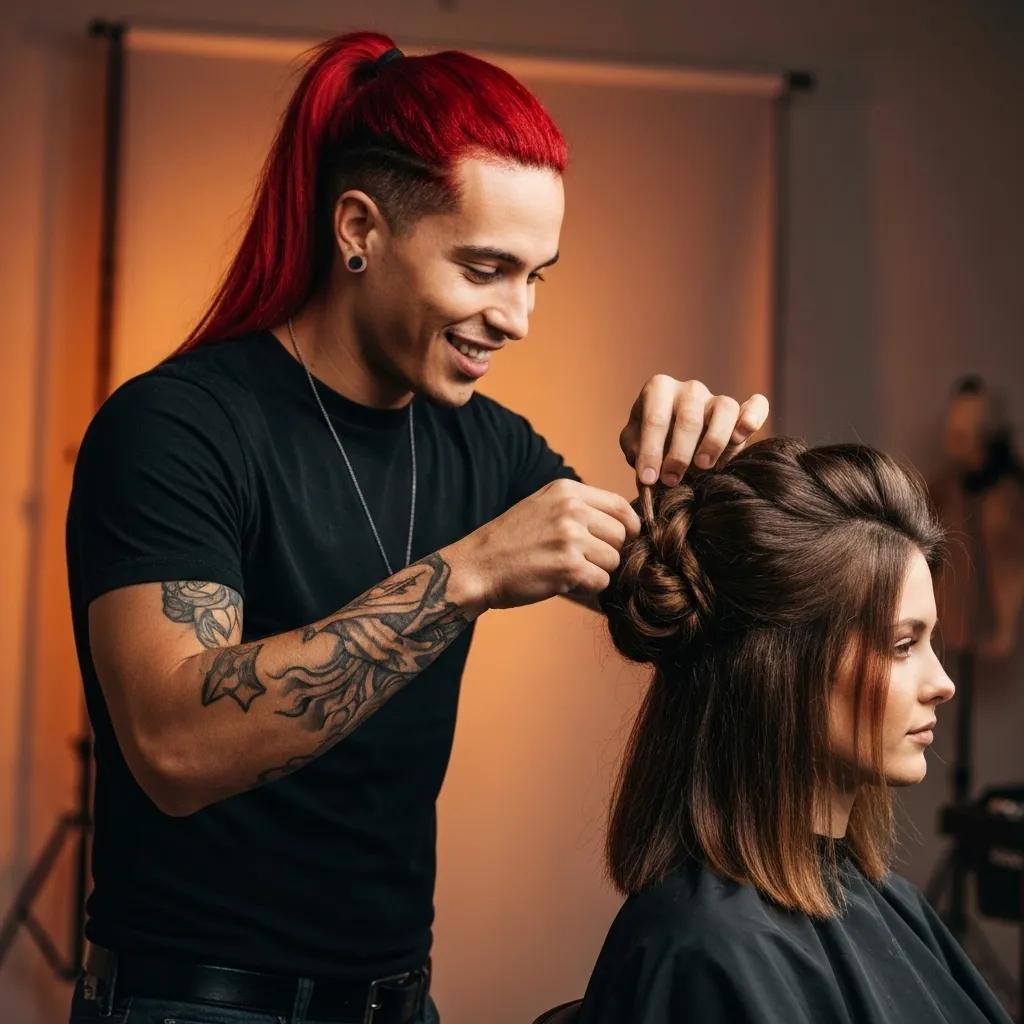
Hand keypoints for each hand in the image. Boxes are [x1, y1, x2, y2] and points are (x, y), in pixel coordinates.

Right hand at [447, 479, 640, 610]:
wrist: (476, 566)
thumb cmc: (509, 541)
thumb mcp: (542, 505)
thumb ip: (579, 507)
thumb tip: (625, 521)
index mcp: (567, 491)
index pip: (620, 505)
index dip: (628, 526)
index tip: (621, 539)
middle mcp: (571, 510)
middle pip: (621, 535)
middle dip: (608, 552)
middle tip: (580, 560)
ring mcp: (570, 538)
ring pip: (614, 561)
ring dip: (596, 571)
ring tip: (566, 570)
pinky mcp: (569, 568)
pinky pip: (601, 582)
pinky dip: (586, 588)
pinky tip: (562, 582)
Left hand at [619, 375, 768, 486]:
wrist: (671, 446)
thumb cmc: (650, 444)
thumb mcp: (633, 445)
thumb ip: (636, 450)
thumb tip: (647, 468)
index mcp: (659, 389)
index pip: (655, 419)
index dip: (651, 451)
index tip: (649, 478)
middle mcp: (689, 389)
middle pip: (689, 417)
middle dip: (680, 453)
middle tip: (672, 479)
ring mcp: (715, 398)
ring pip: (724, 409)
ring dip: (714, 441)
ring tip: (703, 466)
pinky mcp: (740, 412)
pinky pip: (755, 406)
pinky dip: (754, 417)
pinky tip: (742, 436)